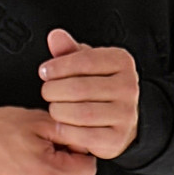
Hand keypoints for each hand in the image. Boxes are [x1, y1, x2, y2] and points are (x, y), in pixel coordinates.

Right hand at [0, 105, 97, 174]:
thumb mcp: (37, 121)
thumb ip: (69, 131)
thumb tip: (85, 141)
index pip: (88, 168)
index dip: (80, 150)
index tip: (66, 141)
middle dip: (70, 163)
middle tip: (49, 145)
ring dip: (55, 173)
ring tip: (34, 154)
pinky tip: (23, 166)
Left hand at [38, 28, 139, 159]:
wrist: (118, 118)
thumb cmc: (98, 86)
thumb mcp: (85, 63)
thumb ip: (69, 50)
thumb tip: (55, 36)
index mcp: (121, 61)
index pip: (85, 60)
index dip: (59, 66)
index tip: (45, 71)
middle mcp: (129, 86)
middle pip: (80, 88)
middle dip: (55, 90)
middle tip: (47, 92)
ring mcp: (126, 113)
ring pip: (82, 113)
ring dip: (59, 110)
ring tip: (54, 107)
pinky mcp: (118, 137)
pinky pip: (85, 136)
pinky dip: (67, 131)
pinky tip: (62, 124)